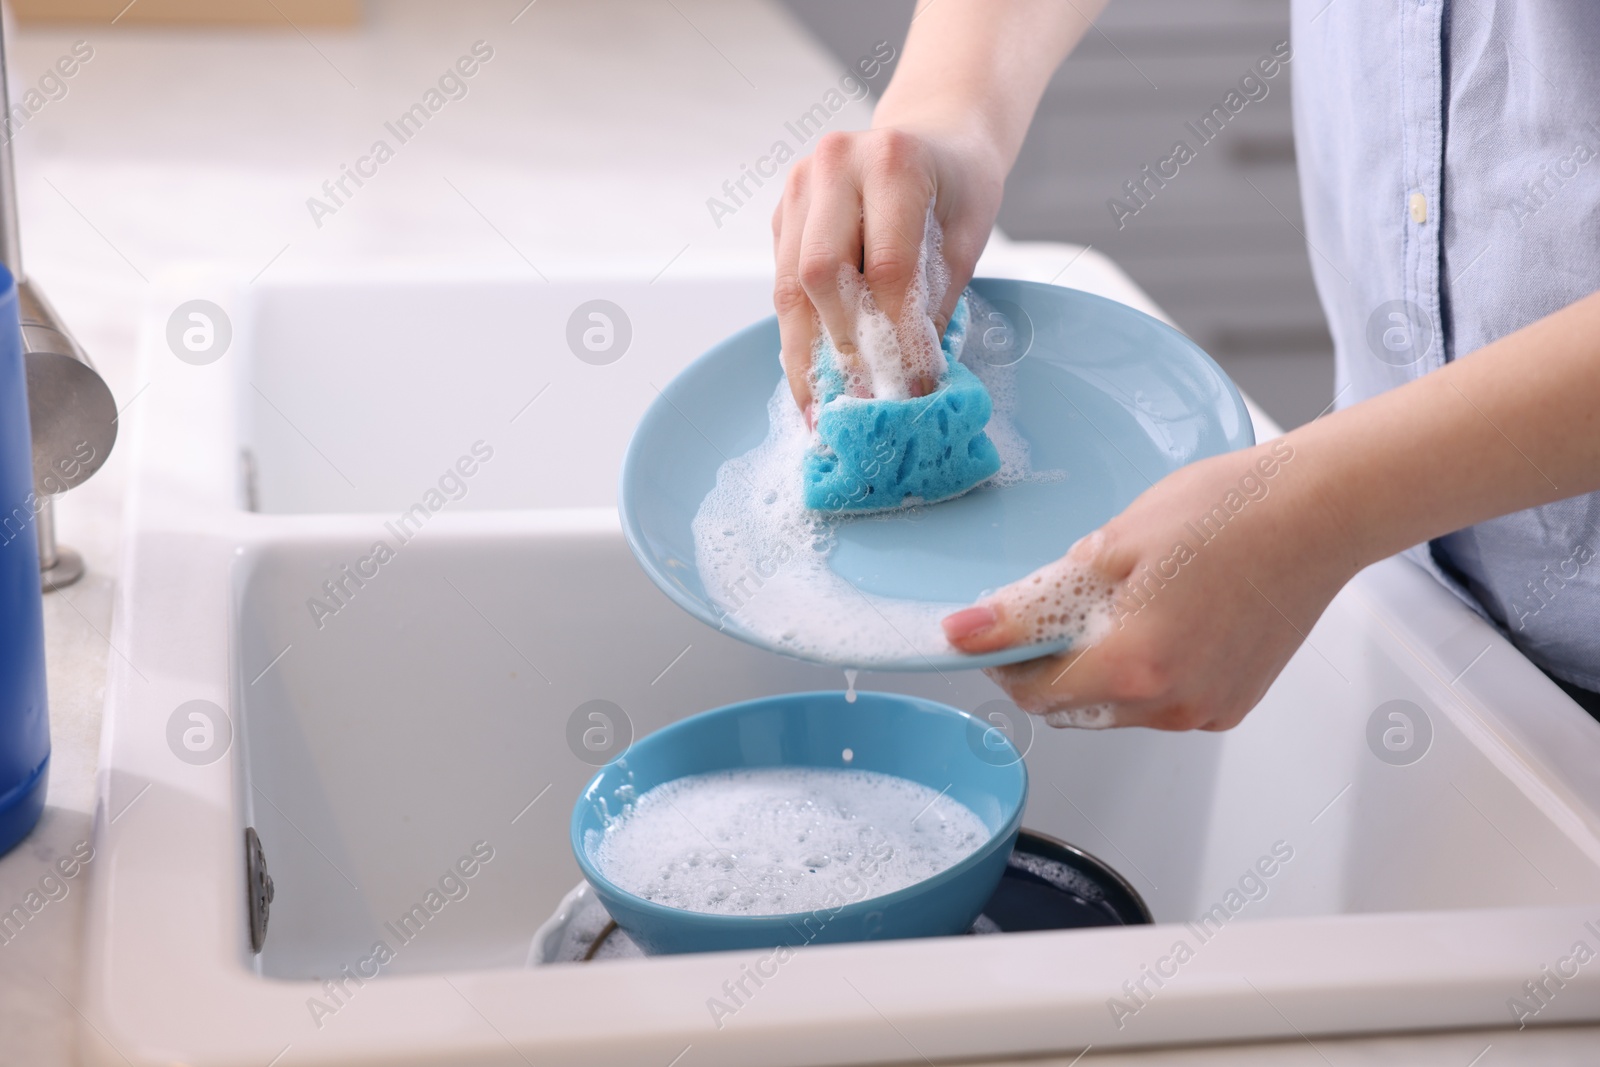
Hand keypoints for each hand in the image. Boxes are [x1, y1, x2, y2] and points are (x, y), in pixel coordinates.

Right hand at [771, 123, 1005, 420]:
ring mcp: (800, 188)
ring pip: (789, 287)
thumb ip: (937, 301)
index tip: (910, 387)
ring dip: (805, 354)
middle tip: (860, 405)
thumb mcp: (968, 236)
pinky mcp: (783, 215)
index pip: (887, 266)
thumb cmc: (958, 187)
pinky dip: (798, 334)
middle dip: (841, 347)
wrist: (933, 138)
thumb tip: (909, 379)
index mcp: (892, 161)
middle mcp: (835, 165)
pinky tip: (812, 376)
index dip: (897, 336)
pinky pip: (782, 284)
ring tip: (820, 410)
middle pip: (821, 274)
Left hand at [940, 439, 1361, 729]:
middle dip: (1049, 666)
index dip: (1003, 661)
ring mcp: (1205, 708)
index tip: (994, 630)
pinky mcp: (1232, 704)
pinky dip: (1144, 673)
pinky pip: (1163, 703)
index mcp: (1133, 667)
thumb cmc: (1226, 513)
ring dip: (1096, 672)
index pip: (1033, 693)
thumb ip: (1029, 606)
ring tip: (1117, 604)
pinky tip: (1160, 619)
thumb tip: (965, 632)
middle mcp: (1171, 704)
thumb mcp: (1106, 548)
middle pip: (1073, 708)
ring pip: (1116, 709)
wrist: (1318, 512)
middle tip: (1054, 609)